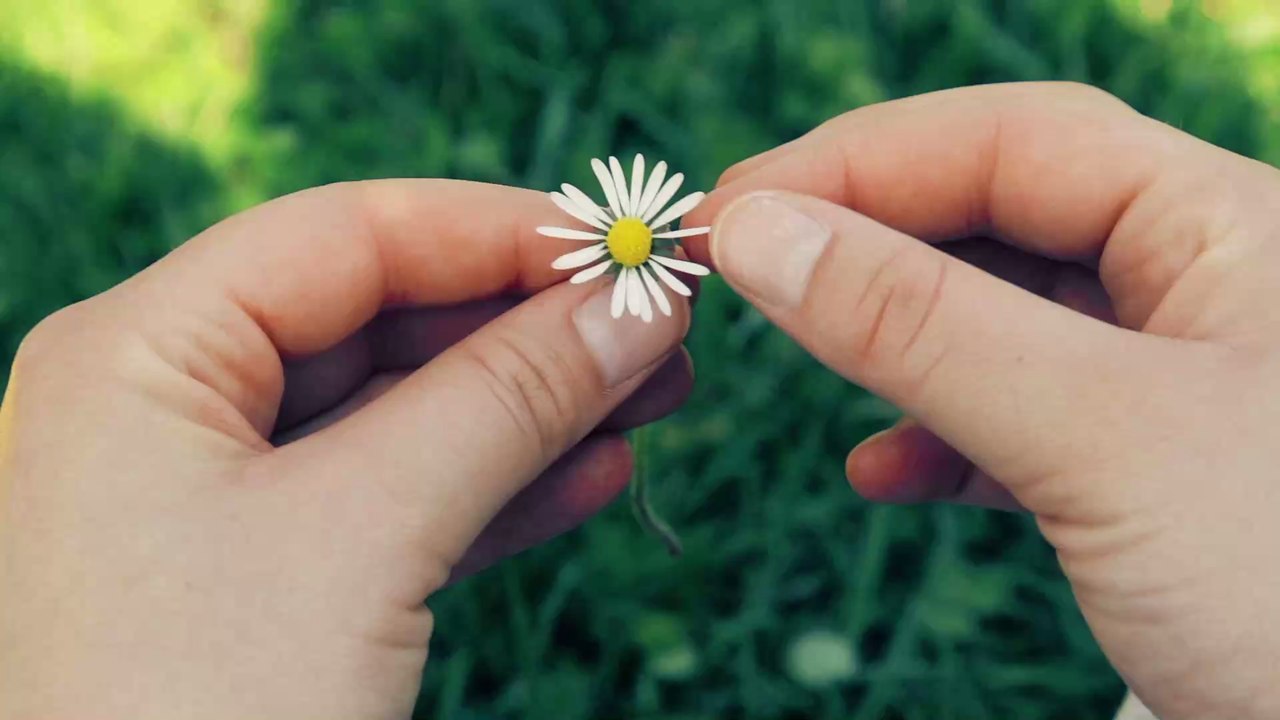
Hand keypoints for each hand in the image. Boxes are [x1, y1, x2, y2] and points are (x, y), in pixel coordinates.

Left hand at [0, 181, 691, 718]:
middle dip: (534, 324)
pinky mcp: (271, 586)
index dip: (498, 230)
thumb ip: (507, 399)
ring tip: (661, 392)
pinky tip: (597, 473)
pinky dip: (501, 490)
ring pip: (405, 418)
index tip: (628, 244)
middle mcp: (169, 410)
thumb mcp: (366, 533)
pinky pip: (401, 506)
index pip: (347, 236)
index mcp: (140, 355)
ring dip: (538, 407)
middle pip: (385, 321)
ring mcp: (218, 503)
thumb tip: (639, 305)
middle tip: (664, 322)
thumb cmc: (198, 713)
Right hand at [685, 83, 1279, 719]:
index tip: (734, 206)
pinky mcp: (1148, 476)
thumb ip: (920, 327)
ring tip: (800, 356)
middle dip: (867, 244)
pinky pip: (1020, 422)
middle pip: (1002, 221)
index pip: (1017, 141)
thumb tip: (757, 235)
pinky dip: (939, 439)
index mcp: (1230, 228)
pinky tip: (881, 473)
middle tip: (742, 265)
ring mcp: (1175, 385)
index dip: (863, 159)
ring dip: (892, 343)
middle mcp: (1206, 288)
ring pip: (1002, 325)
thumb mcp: (1098, 437)